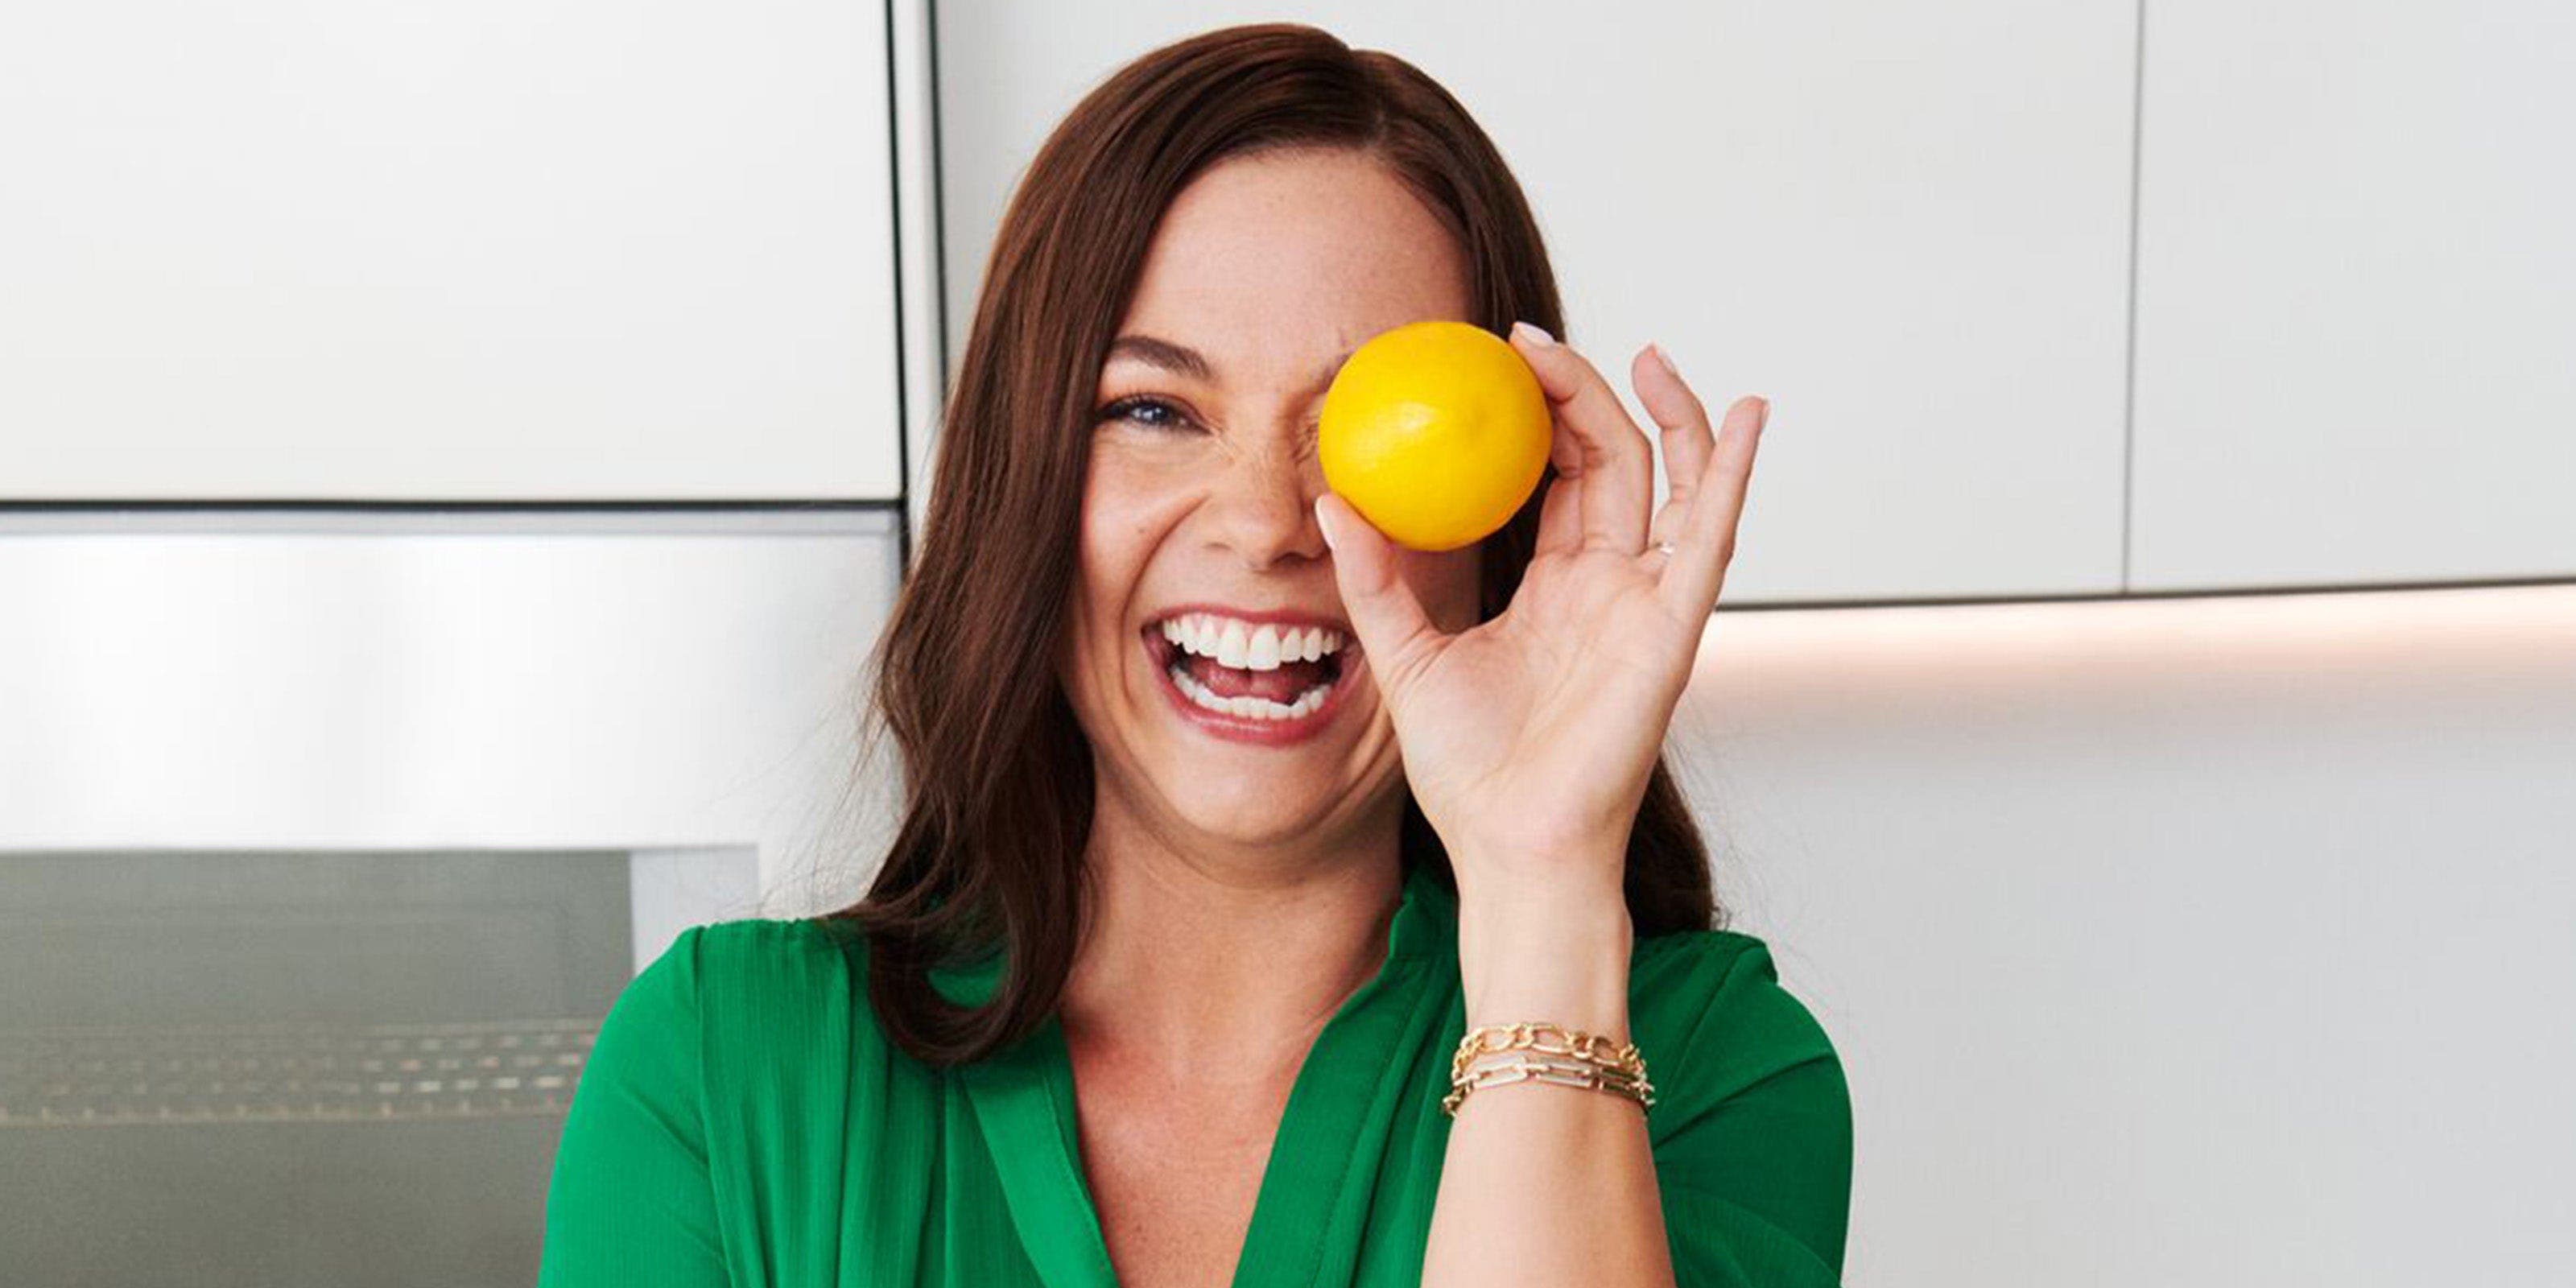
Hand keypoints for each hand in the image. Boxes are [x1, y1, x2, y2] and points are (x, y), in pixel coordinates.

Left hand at [1314, 323, 1767, 902]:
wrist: (1510, 846)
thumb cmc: (1469, 774)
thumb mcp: (1407, 656)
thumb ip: (1377, 578)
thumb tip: (1332, 502)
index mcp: (1557, 588)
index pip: (1562, 477)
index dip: (1541, 415)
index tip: (1497, 360)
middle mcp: (1610, 585)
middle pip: (1615, 460)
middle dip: (1584, 393)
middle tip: (1529, 344)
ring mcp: (1648, 601)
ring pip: (1673, 481)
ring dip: (1668, 412)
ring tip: (1646, 353)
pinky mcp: (1674, 626)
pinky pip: (1712, 535)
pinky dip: (1734, 471)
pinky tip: (1748, 413)